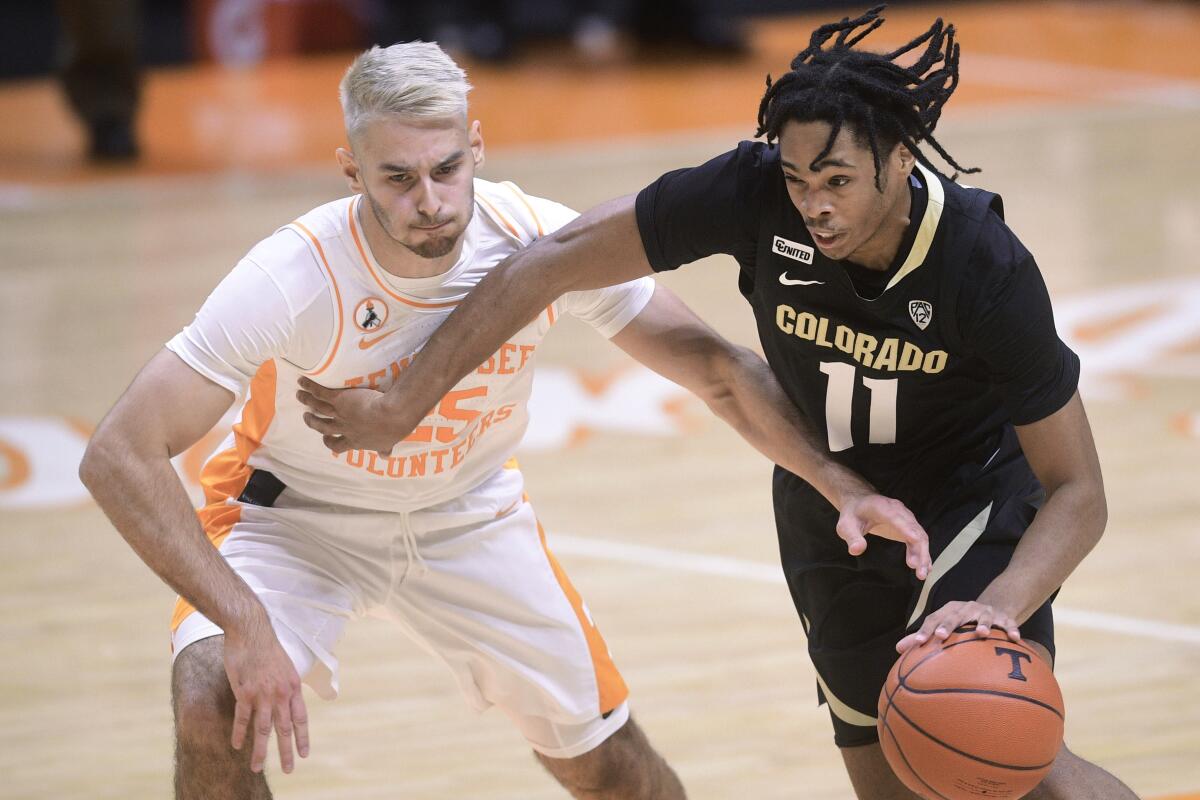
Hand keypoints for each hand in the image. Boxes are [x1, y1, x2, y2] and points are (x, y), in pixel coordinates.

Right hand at [223, 620, 309, 773]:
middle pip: (285, 728)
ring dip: (261, 751)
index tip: (304, 753)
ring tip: (258, 768)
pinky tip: (237, 746)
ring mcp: (262, 694)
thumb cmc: (266, 647)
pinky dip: (239, 733)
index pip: (301, 718)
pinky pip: (242, 718)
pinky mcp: (244, 692)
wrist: (251, 631)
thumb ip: (286, 685)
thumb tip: (287, 700)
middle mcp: (280, 693)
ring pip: (263, 729)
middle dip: (286, 752)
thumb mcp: (285, 666)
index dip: (303, 737)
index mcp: (292, 687)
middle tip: (290, 769)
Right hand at [296, 377, 397, 454]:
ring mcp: (340, 413)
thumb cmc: (393, 429)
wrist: (390, 416)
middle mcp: (345, 428)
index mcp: (355, 441)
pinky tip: (302, 380)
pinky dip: (310, 386)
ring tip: (299, 395)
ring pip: (319, 407)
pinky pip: (321, 393)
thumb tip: (385, 456)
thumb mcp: (388, 442)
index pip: (338, 445)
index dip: (331, 442)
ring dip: (307, 401)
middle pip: (323, 427)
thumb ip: (384, 448)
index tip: (326, 438)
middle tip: (307, 417)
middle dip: (313, 422)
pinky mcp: (339, 399)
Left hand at [836, 493, 930, 579]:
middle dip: (920, 551)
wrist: (860, 503)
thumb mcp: (846, 525)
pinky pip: (918, 540)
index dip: (907, 528)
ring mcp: (906, 519)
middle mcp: (899, 511)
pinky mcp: (908, 527)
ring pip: (920, 537)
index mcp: (883, 508)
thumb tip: (856, 550)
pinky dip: (922, 553)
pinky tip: (925, 567)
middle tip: (919, 571)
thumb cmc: (853, 514)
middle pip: (915, 531)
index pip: (897, 518)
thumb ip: (852, 537)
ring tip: (921, 574)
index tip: (915, 540)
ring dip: (923, 555)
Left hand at [896, 600, 1021, 652]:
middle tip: (941, 635)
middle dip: (948, 624)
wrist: (993, 606)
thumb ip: (923, 636)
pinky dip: (1011, 629)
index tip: (918, 642)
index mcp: (949, 610)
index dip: (925, 629)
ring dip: (983, 623)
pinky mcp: (1003, 617)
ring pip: (984, 615)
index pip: (934, 618)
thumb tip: (898, 649)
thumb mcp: (944, 625)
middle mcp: (966, 608)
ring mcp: (986, 611)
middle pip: (955, 615)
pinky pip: (1009, 622)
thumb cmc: (962, 621)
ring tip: (982, 633)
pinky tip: (1015, 638)